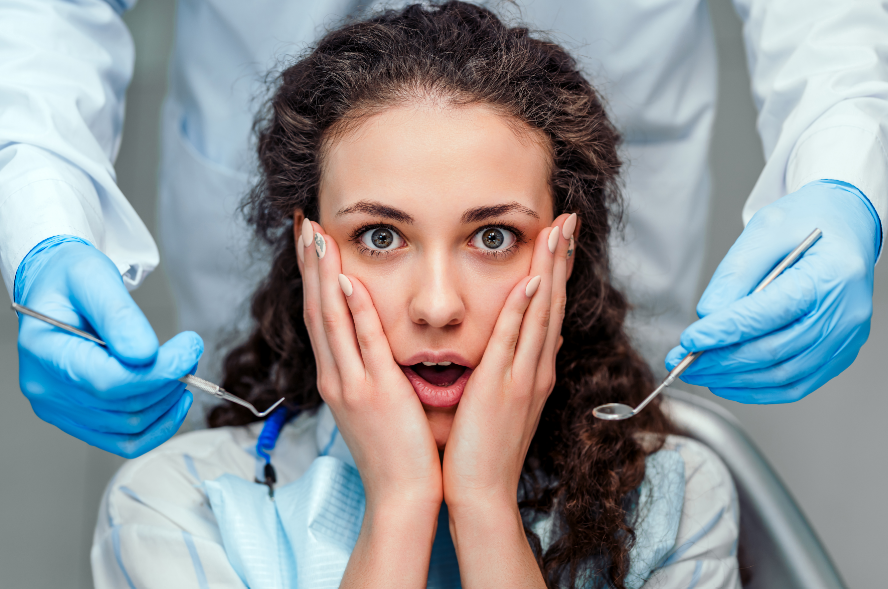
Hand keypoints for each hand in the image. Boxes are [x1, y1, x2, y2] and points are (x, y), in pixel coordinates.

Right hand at [16, 238, 201, 457]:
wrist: (56, 287)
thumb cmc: (70, 278)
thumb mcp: (92, 277)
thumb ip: (119, 315)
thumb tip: (145, 354)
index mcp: (46, 352)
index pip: (110, 381)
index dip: (160, 371)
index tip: (190, 347)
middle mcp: (48, 390)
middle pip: (124, 406)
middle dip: (169, 380)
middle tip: (189, 352)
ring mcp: (62, 409)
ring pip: (130, 426)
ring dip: (168, 401)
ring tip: (182, 368)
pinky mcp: (80, 418)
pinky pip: (124, 441)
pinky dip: (158, 426)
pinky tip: (176, 401)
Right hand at [297, 219, 441, 510]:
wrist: (400, 495)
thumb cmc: (396, 452)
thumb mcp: (375, 406)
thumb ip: (371, 371)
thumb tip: (373, 343)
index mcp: (338, 379)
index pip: (320, 317)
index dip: (313, 278)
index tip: (311, 242)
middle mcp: (336, 377)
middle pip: (316, 310)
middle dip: (309, 265)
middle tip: (304, 223)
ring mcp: (352, 385)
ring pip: (330, 320)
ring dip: (322, 276)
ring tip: (316, 236)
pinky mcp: (376, 393)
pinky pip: (362, 345)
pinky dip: (352, 312)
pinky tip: (347, 282)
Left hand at [441, 215, 571, 588]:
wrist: (483, 491)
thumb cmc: (488, 449)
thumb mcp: (513, 403)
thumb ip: (526, 368)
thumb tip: (546, 340)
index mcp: (536, 370)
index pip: (549, 310)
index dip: (557, 271)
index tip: (560, 238)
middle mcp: (537, 368)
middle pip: (553, 302)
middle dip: (562, 258)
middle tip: (569, 219)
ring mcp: (523, 376)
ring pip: (541, 313)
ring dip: (550, 270)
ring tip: (558, 232)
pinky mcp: (502, 386)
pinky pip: (514, 340)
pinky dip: (524, 309)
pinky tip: (531, 281)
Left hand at [666, 180, 879, 402]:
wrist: (845, 225)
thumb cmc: (808, 221)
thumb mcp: (765, 230)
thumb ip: (735, 274)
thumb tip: (709, 316)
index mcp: (830, 275)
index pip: (769, 314)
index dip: (724, 332)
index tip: (689, 340)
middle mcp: (845, 313)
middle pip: (774, 351)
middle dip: (720, 360)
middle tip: (683, 362)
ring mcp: (845, 338)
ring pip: (783, 375)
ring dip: (734, 379)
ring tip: (697, 371)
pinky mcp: (839, 354)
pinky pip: (796, 385)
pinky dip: (758, 389)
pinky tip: (727, 381)